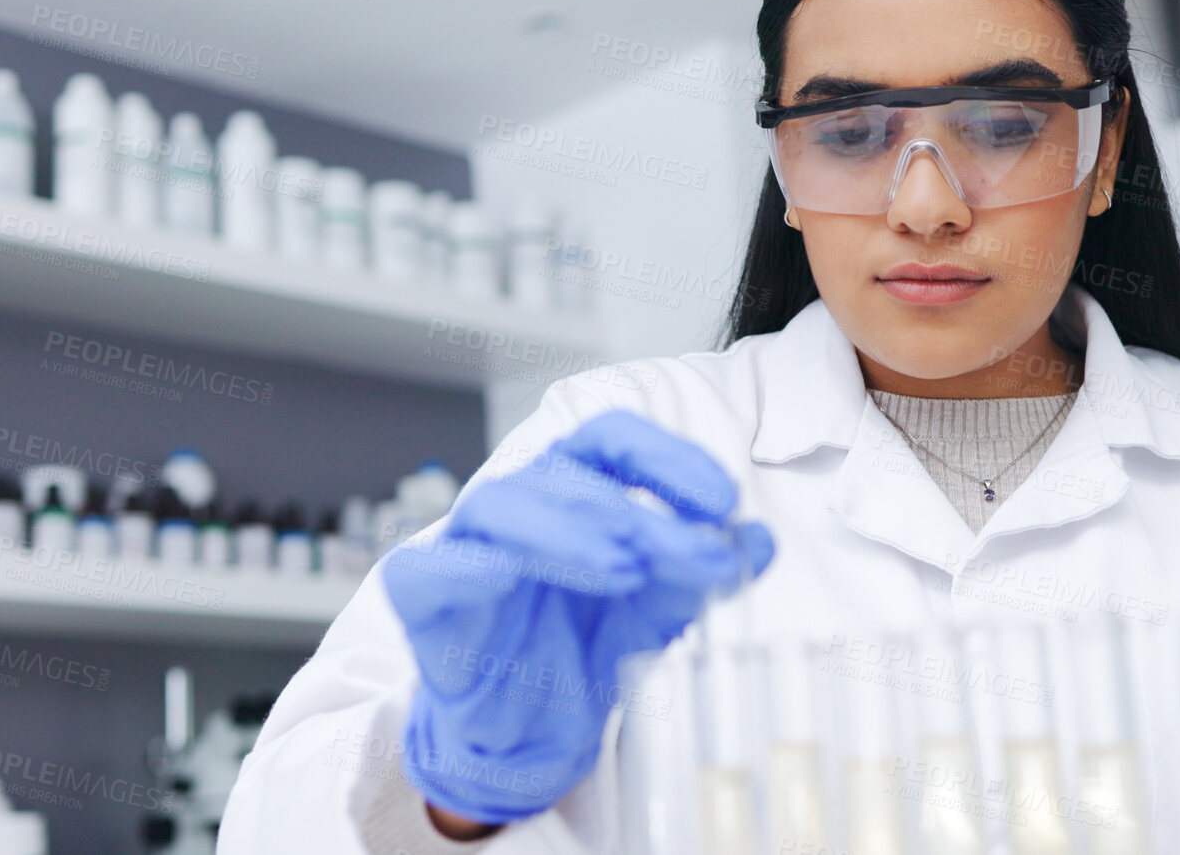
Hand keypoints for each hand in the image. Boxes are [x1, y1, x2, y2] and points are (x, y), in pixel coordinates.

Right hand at [381, 408, 773, 824]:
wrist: (526, 737)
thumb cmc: (580, 651)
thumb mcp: (656, 612)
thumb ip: (699, 574)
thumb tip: (758, 540)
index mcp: (573, 491)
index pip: (614, 443)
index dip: (668, 460)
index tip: (724, 503)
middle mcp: (519, 504)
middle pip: (570, 476)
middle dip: (640, 514)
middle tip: (695, 554)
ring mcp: (465, 546)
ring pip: (502, 505)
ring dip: (568, 529)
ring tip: (625, 567)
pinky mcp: (421, 598)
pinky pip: (427, 569)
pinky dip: (466, 567)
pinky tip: (505, 575)